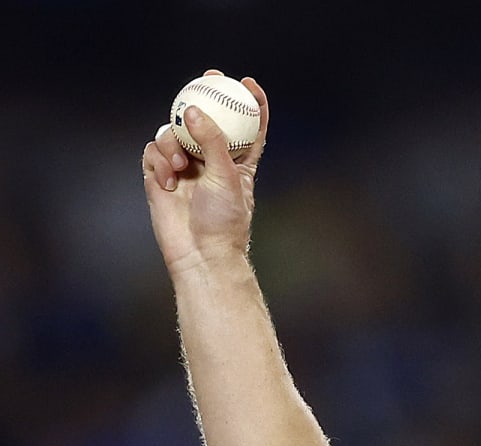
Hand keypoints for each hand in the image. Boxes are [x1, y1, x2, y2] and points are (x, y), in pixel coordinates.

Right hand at [142, 70, 269, 279]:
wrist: (199, 253)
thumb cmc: (224, 221)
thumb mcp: (227, 177)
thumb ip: (212, 141)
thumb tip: (193, 111)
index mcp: (238, 162)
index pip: (247, 128)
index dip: (250, 104)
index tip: (248, 84)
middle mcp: (210, 160)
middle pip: (205, 119)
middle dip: (203, 97)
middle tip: (206, 79)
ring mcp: (184, 166)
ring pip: (173, 133)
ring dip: (173, 143)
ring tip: (180, 166)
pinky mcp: (160, 175)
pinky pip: (153, 152)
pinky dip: (158, 161)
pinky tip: (166, 181)